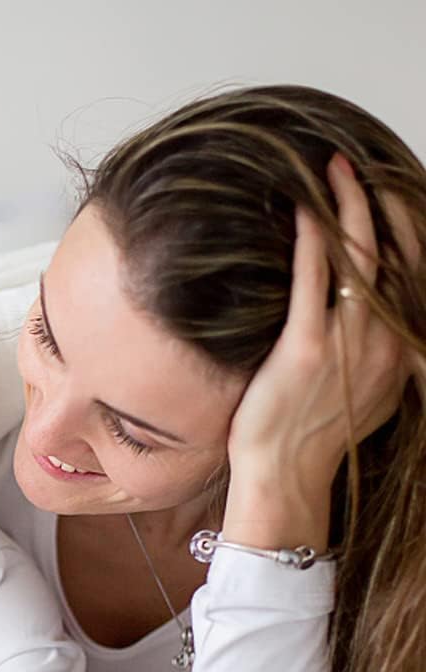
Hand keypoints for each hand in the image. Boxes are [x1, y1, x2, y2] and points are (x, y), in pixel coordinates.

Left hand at [224, 153, 409, 547]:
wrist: (286, 477)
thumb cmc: (315, 436)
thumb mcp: (365, 391)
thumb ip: (375, 352)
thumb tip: (368, 318)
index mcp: (405, 350)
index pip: (417, 270)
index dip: (407, 226)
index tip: (390, 191)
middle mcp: (388, 341)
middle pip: (398, 253)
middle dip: (383, 204)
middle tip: (361, 166)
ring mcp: (349, 344)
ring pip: (359, 258)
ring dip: (348, 208)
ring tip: (334, 171)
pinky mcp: (305, 350)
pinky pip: (312, 281)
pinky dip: (311, 240)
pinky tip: (303, 209)